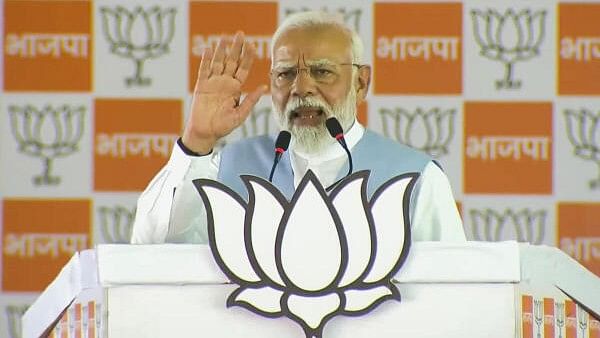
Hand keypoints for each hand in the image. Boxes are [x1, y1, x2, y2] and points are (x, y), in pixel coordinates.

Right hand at [182, 31, 267, 153]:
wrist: (206, 133)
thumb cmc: (224, 126)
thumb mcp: (241, 114)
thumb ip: (251, 100)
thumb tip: (264, 87)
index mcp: (235, 88)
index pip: (243, 69)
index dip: (248, 57)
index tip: (252, 46)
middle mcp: (225, 82)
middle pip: (231, 61)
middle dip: (236, 48)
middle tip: (240, 34)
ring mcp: (213, 83)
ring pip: (218, 62)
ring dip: (221, 50)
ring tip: (224, 37)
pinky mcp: (201, 86)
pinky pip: (204, 70)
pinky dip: (206, 60)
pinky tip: (209, 49)